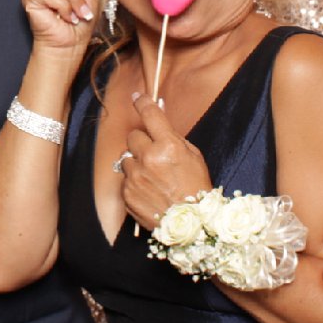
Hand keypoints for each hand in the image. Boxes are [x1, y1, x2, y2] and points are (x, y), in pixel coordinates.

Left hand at [120, 92, 212, 227]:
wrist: (192, 225)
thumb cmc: (196, 188)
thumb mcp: (193, 156)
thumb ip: (173, 136)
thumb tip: (158, 116)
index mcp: (168, 146)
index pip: (150, 115)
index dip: (143, 103)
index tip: (138, 98)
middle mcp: (149, 159)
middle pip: (133, 136)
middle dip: (142, 142)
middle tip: (155, 154)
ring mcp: (136, 177)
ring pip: (127, 158)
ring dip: (138, 163)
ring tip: (154, 177)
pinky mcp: (127, 193)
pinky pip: (126, 178)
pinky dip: (135, 182)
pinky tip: (150, 190)